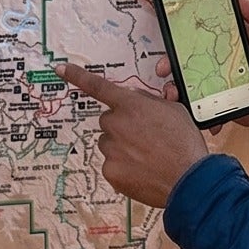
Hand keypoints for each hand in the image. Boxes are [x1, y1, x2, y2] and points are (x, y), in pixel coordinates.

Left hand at [55, 63, 208, 205]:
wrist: (189, 180)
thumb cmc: (184, 142)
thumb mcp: (173, 110)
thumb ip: (148, 102)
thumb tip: (134, 100)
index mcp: (130, 105)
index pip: (98, 87)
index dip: (77, 76)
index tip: (59, 68)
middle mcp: (115, 124)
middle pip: (108, 121)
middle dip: (122, 127)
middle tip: (144, 138)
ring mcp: (111, 150)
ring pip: (109, 144)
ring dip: (122, 148)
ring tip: (147, 157)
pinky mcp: (110, 172)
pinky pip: (111, 165)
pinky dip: (124, 168)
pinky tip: (142, 171)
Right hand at [149, 0, 248, 130]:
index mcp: (232, 39)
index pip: (203, 30)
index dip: (182, 29)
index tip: (168, 27)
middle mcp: (222, 60)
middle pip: (189, 59)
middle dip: (170, 62)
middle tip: (163, 68)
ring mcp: (221, 84)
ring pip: (191, 85)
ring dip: (177, 90)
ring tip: (172, 95)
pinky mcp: (224, 105)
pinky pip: (205, 109)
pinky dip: (198, 115)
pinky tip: (195, 119)